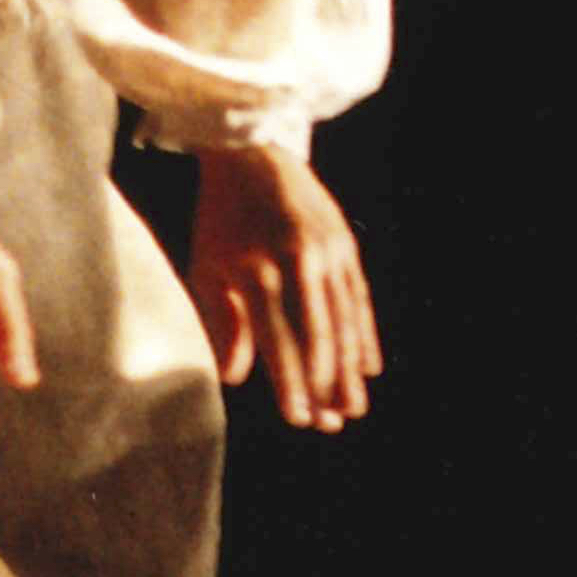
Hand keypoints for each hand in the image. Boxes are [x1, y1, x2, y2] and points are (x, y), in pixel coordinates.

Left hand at [189, 144, 382, 431]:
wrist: (254, 153)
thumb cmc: (221, 219)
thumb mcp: (208, 267)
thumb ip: (220, 322)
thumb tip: (236, 378)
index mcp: (256, 270)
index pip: (277, 338)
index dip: (290, 382)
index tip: (300, 419)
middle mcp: (295, 260)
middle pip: (316, 335)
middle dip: (326, 384)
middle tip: (334, 423)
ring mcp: (325, 251)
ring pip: (343, 320)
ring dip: (350, 368)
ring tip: (354, 406)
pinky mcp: (344, 244)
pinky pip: (358, 297)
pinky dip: (364, 333)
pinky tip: (369, 366)